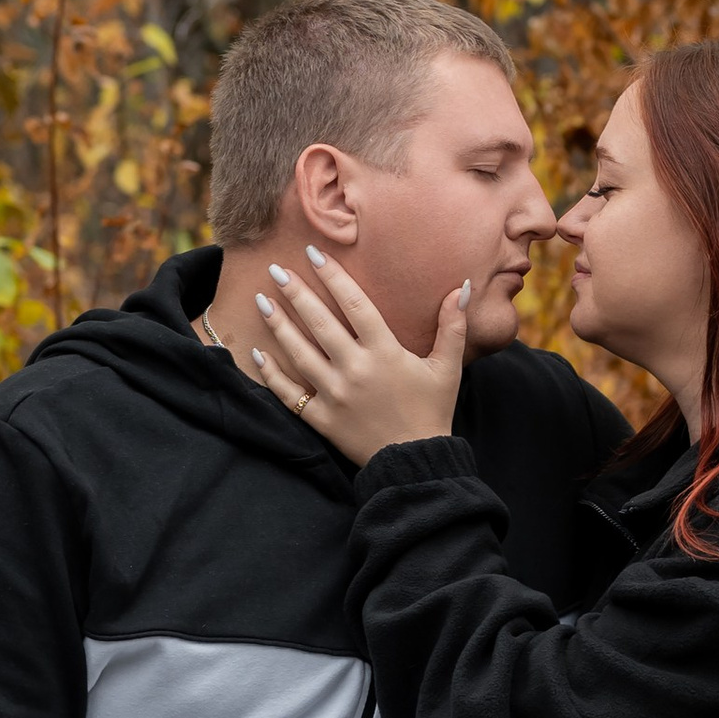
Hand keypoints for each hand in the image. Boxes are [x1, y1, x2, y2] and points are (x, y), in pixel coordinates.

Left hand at [252, 248, 467, 466]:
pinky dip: (271, 374)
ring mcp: (335, 395)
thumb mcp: (448, 368)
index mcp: (385, 352)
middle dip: (296, 293)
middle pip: (319, 323)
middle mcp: (356, 369)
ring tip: (261, 301)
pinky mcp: (322, 418)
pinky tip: (255, 353)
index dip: (333, 277)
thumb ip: (453, 326)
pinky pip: (289, 394)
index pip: (354, 305)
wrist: (415, 463)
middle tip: (275, 269)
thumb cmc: (432, 411)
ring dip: (278, 325)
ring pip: (299, 353)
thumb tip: (463, 287)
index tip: (314, 254)